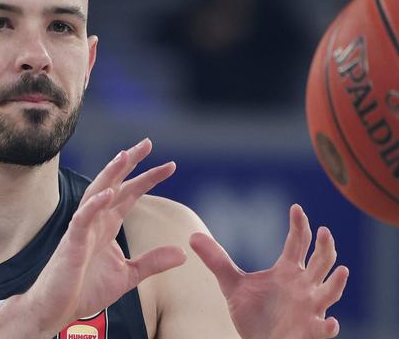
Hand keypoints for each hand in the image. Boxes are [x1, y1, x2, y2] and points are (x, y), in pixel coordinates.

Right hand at [25, 139, 186, 334]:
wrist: (58, 309)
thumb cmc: (86, 288)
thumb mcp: (128, 275)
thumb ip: (153, 262)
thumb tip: (181, 253)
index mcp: (108, 225)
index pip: (130, 194)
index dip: (148, 178)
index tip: (170, 165)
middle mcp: (96, 220)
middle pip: (114, 184)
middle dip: (129, 163)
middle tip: (147, 143)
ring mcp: (83, 229)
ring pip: (96, 193)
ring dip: (110, 174)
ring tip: (125, 156)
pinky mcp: (72, 243)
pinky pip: (82, 219)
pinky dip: (95, 205)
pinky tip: (107, 193)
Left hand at [190, 204, 348, 338]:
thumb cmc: (252, 312)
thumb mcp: (231, 284)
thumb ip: (217, 260)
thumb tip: (192, 236)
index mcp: (288, 270)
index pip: (297, 243)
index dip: (300, 225)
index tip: (296, 208)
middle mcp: (303, 285)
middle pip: (321, 261)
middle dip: (325, 247)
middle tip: (324, 231)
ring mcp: (309, 307)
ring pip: (330, 292)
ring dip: (336, 282)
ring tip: (342, 270)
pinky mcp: (309, 331)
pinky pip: (323, 329)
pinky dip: (328, 326)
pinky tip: (330, 323)